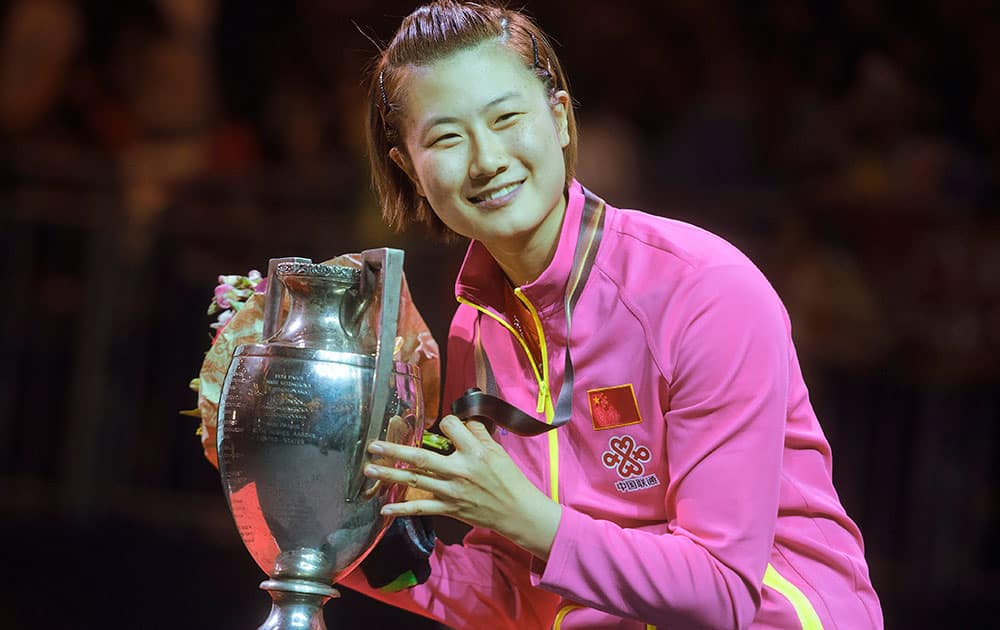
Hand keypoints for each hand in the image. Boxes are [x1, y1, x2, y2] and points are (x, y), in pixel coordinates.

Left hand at [363, 415, 561, 560]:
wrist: (516, 511)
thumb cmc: (508, 478)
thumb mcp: (497, 451)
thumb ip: (478, 433)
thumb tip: (462, 420)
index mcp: (474, 452)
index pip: (450, 427)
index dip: (446, 422)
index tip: (445, 424)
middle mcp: (459, 470)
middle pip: (421, 457)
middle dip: (394, 450)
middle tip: (373, 445)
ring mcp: (451, 491)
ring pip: (415, 480)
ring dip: (390, 474)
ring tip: (369, 469)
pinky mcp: (449, 508)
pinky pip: (422, 508)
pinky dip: (402, 508)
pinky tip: (385, 507)